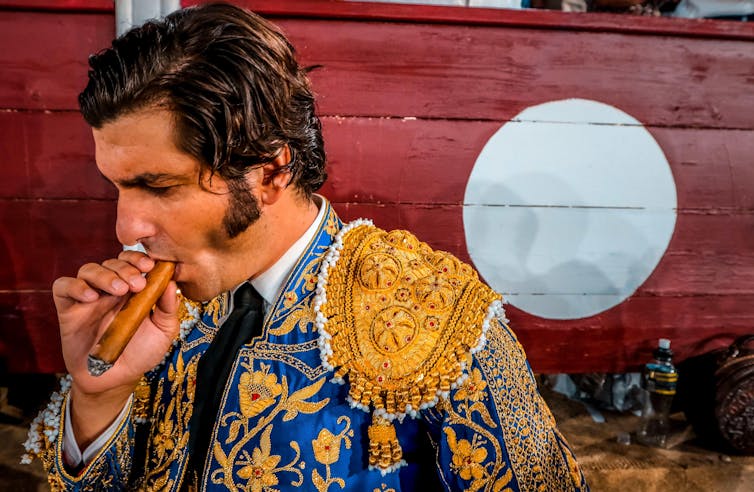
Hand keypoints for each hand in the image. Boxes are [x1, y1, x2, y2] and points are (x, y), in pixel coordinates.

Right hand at [53, 251, 178, 445]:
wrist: (115, 380)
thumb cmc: (141, 353)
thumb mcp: (163, 331)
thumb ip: (168, 307)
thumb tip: (171, 282)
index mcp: (133, 289)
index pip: (132, 261)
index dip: (138, 258)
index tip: (150, 266)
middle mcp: (110, 289)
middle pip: (112, 263)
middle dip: (125, 268)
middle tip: (137, 284)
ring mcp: (88, 298)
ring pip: (89, 270)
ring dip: (104, 275)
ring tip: (118, 291)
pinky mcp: (69, 310)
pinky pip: (63, 287)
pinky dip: (75, 286)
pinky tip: (90, 297)